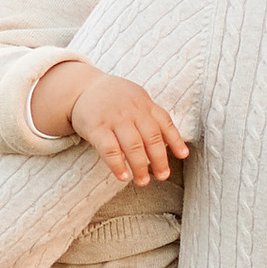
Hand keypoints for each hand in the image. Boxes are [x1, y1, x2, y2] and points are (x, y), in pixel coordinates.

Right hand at [65, 72, 188, 184]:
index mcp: (145, 105)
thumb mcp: (137, 100)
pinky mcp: (96, 127)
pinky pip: (109, 149)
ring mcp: (114, 119)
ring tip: (143, 181)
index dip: (176, 140)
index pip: (164, 123)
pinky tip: (123, 176)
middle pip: (151, 137)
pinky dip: (117, 164)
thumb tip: (170, 143)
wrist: (83, 87)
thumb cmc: (115, 99)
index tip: (183, 155)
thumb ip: (152, 118)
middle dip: (159, 159)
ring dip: (140, 165)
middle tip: (163, 176)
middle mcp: (132, 111)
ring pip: (133, 145)